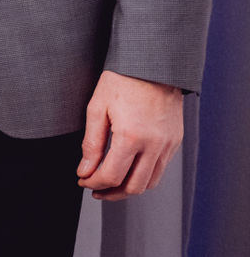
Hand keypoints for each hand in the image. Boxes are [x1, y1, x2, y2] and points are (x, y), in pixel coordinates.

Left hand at [78, 70, 182, 200]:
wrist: (153, 64)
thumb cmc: (122, 81)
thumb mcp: (97, 108)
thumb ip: (91, 144)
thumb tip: (85, 170)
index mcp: (131, 136)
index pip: (111, 175)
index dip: (93, 182)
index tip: (81, 180)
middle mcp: (154, 145)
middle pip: (133, 187)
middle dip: (110, 193)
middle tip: (93, 189)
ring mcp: (168, 145)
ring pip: (149, 182)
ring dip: (128, 189)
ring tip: (109, 185)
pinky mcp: (175, 142)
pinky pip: (160, 169)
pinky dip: (143, 176)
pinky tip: (127, 170)